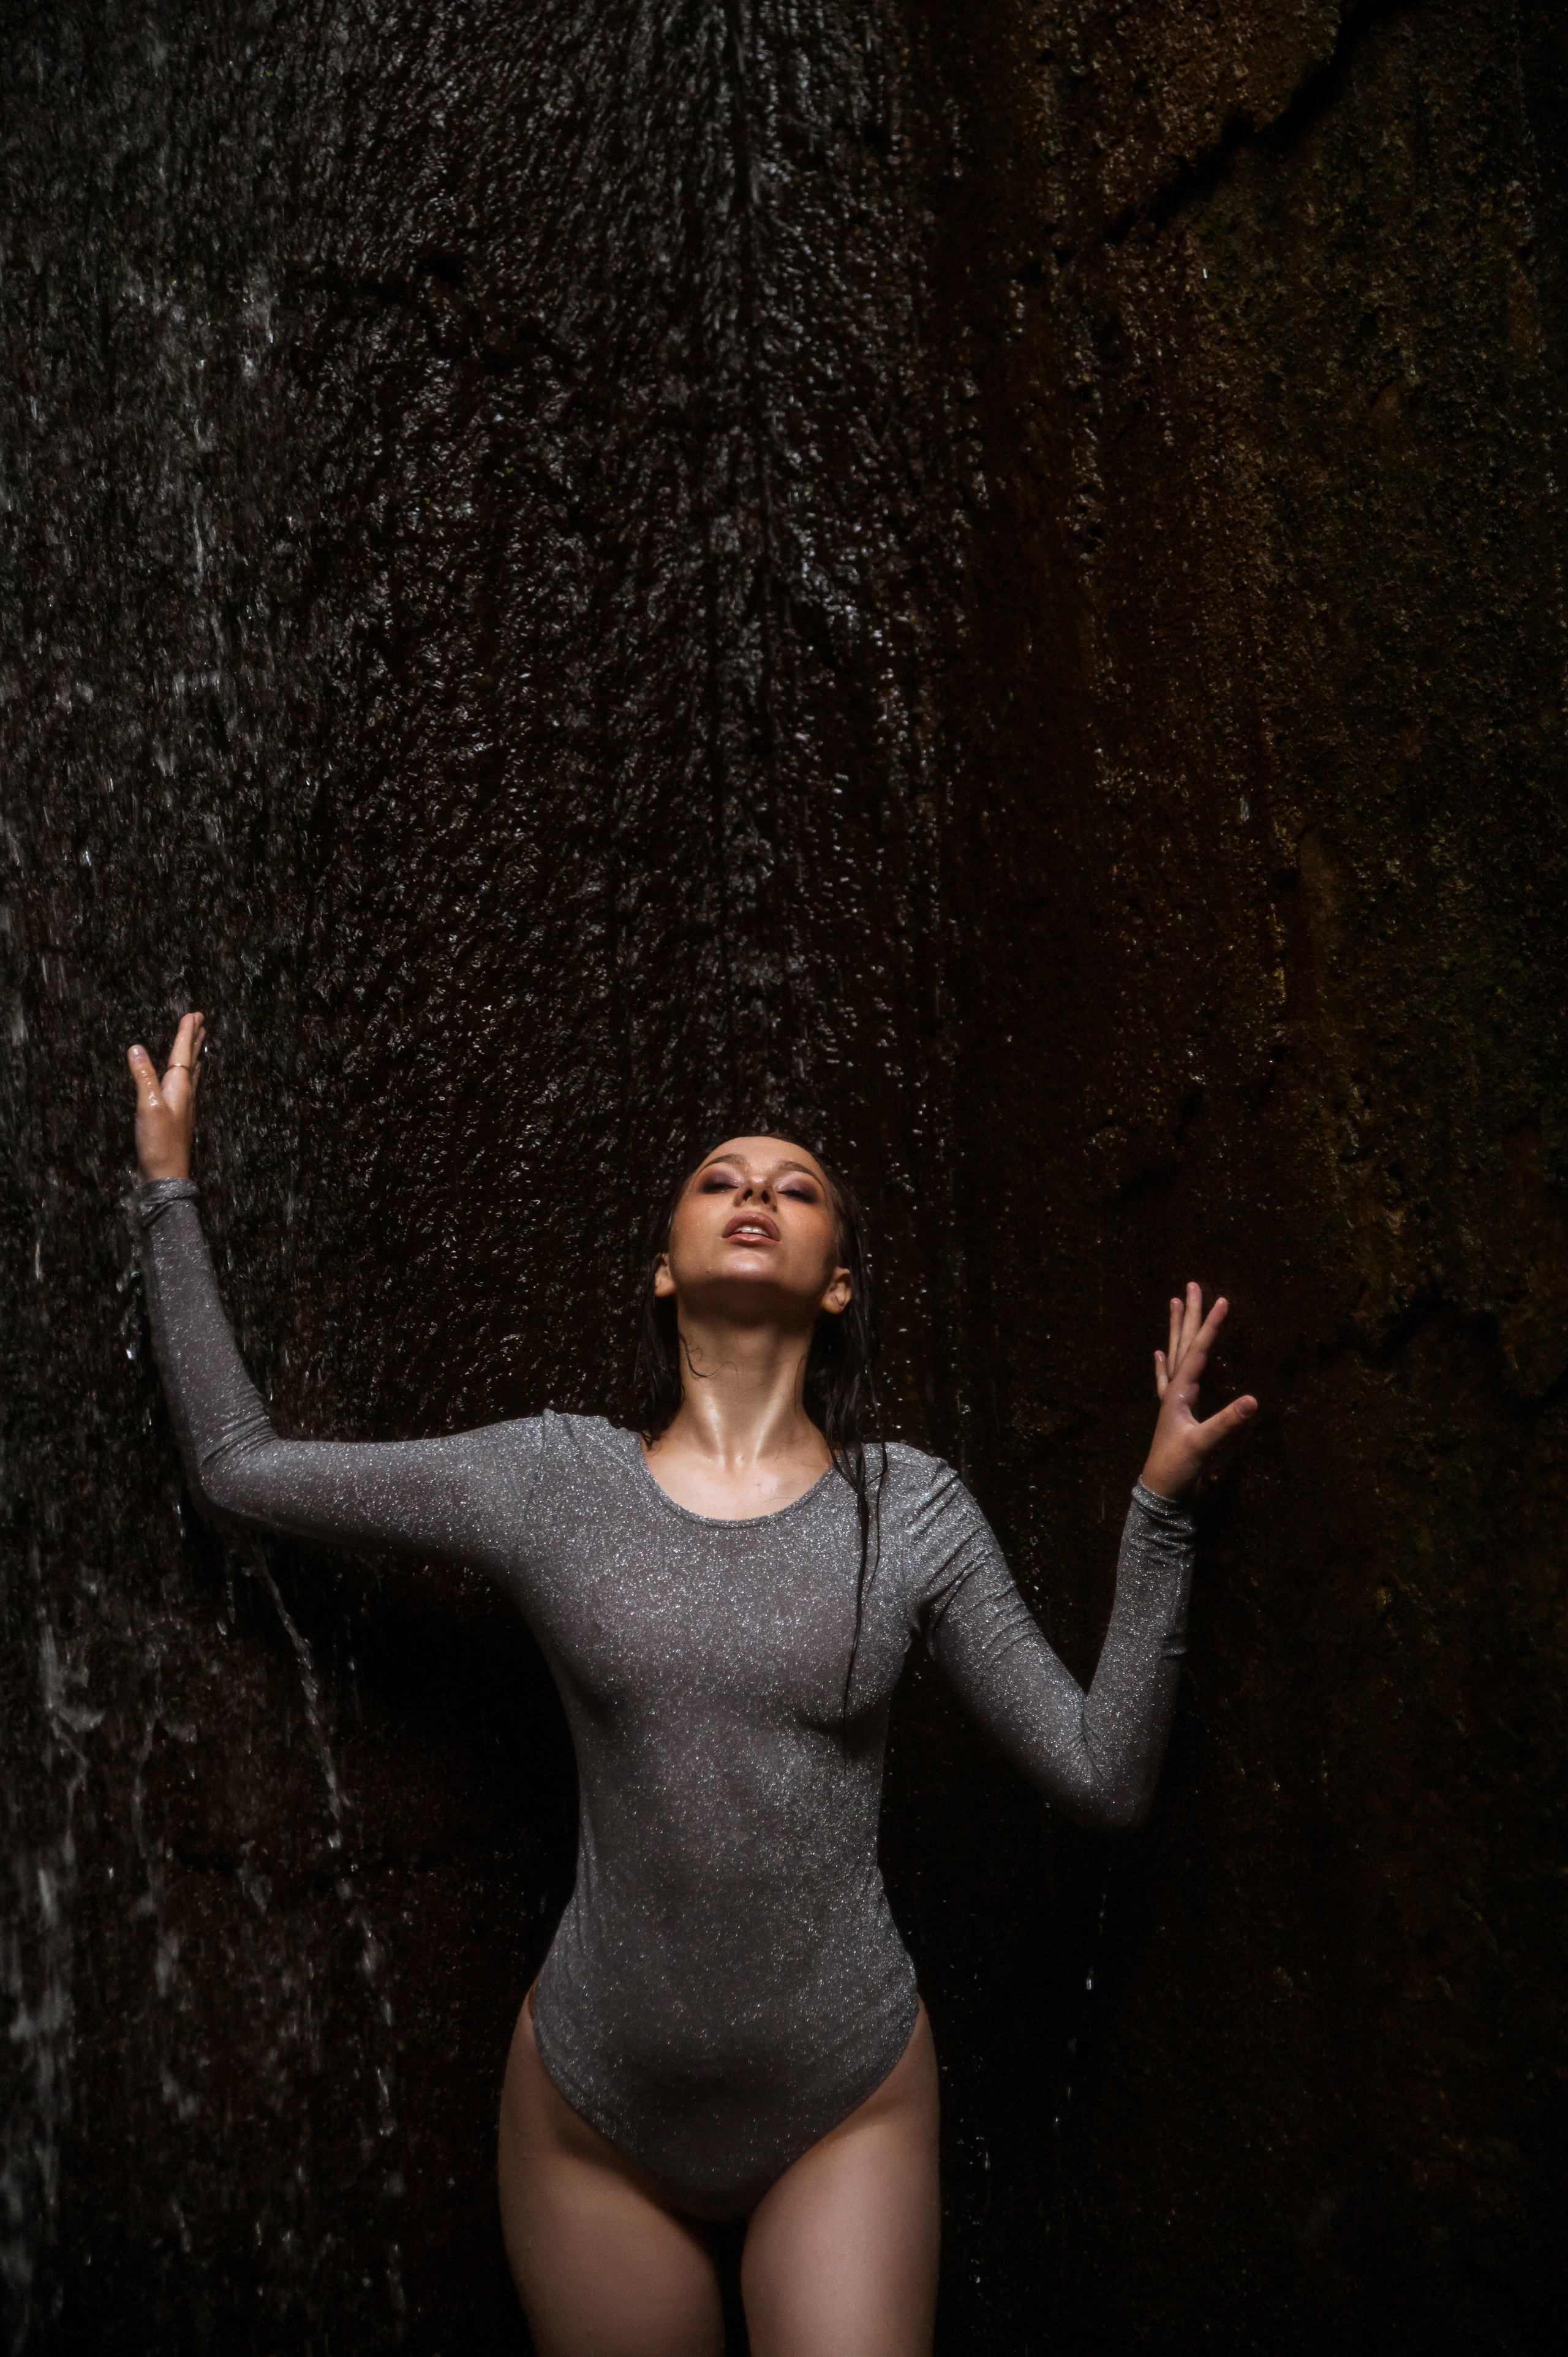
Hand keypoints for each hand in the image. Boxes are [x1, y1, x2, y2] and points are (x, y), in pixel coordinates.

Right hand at [126, 1011, 205, 1181]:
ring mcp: (183, 1107)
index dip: (186, 1033)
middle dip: (195, 1039)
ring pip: (191, 1073)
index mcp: (180, 1088)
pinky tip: (185, 1079)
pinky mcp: (177, 1118)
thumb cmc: (159, 1143)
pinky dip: (187, 1074)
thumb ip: (143, 1077)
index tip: (194, 1014)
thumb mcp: (148, 1106)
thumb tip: (137, 1048)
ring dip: (193, 1055)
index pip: (183, 1054)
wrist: (166, 1176)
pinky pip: (185, 1087)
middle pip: (191, 1060)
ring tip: (198, 1042)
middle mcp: (186, 1095)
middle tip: (201, 1020)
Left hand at [1139, 1282, 1256, 1500]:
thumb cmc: (1177, 1468)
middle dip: (1190, 1315)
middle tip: (1192, 1285)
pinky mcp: (1173, 1415)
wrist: (1160, 1492)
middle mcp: (1173, 1391)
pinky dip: (1165, 1364)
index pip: (1198, 1352)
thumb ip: (1227, 1423)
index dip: (1211, 1326)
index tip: (1222, 1299)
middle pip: (1183, 1344)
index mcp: (1179, 1393)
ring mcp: (1171, 1402)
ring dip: (1177, 1330)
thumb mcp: (1203, 1445)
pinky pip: (1168, 1381)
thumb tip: (1254, 1400)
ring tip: (1175, 1303)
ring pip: (1175, 1356)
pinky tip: (1160, 1354)